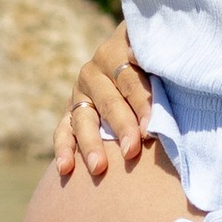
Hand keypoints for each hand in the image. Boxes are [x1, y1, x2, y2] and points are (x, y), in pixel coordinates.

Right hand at [53, 39, 154, 184]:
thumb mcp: (157, 55)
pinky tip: (65, 169)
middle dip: (121, 128)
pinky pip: (63, 131)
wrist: (134, 60)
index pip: (130, 80)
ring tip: (99, 167)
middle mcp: (94, 71)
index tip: (150, 129)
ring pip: (83, 119)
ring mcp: (79, 93)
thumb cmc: (157, 63)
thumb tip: (145, 59)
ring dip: (91, 144)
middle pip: (109, 102)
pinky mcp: (70, 112)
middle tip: (131, 151)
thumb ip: (158, 58)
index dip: (141, 104)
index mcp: (116, 52)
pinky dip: (63, 149)